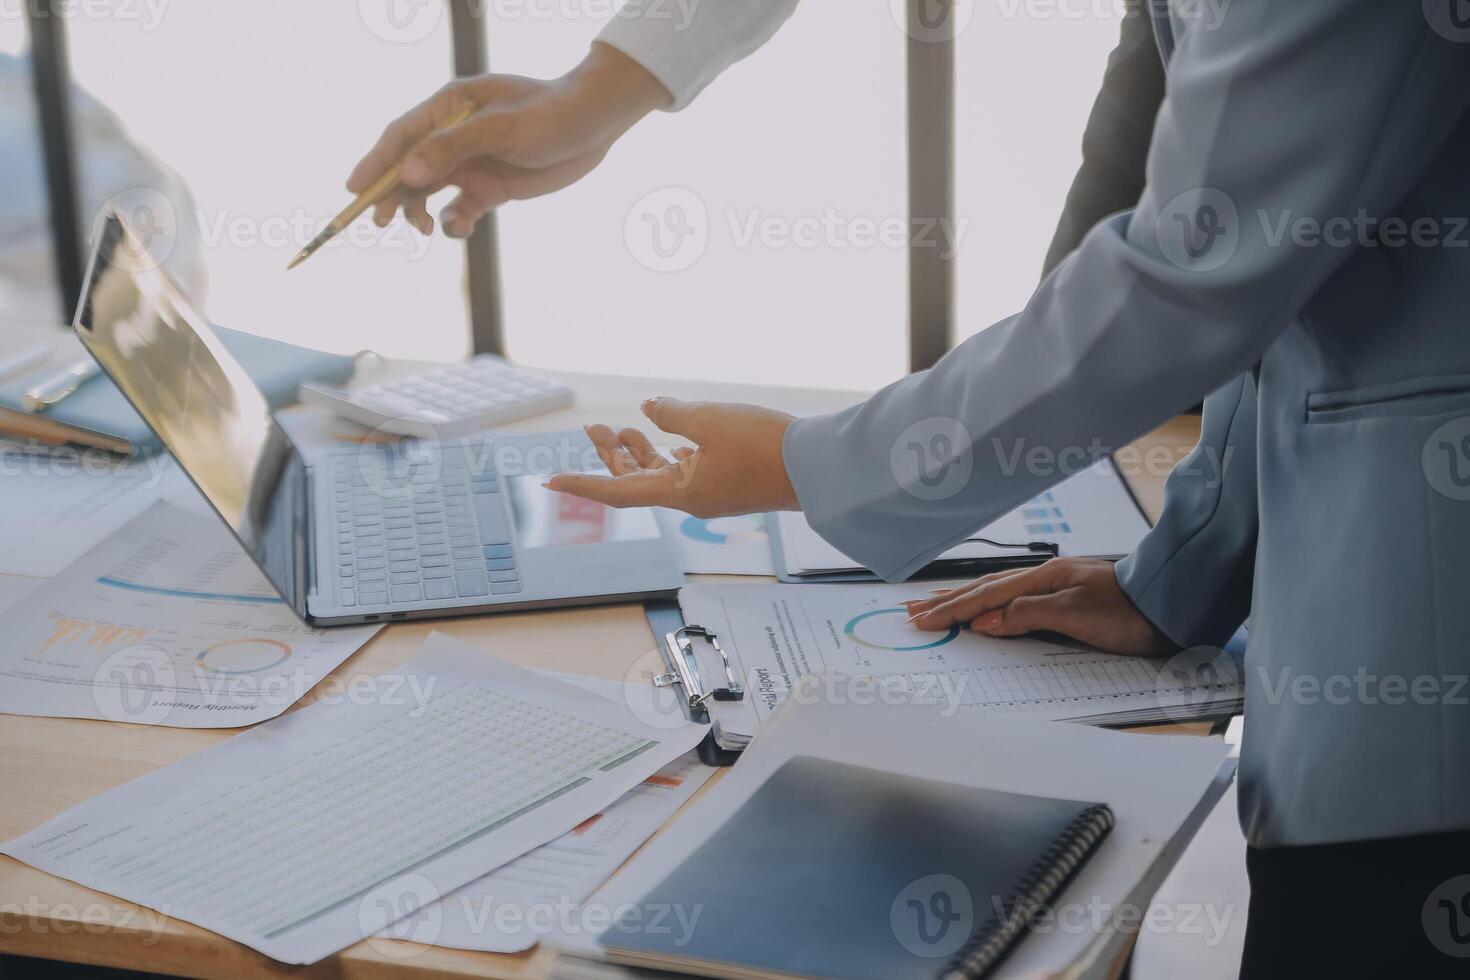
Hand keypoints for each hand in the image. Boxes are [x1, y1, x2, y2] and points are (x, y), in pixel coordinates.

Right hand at [348, 42, 669, 237]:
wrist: (596, 126)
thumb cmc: (550, 114)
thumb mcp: (502, 127)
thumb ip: (453, 148)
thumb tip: (408, 174)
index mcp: (449, 107)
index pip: (401, 136)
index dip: (375, 163)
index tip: (355, 190)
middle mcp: (454, 135)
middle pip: (409, 168)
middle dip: (392, 195)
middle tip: (380, 223)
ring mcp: (472, 163)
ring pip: (430, 192)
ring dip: (418, 212)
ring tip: (418, 228)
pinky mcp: (491, 188)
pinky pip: (460, 210)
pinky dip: (453, 223)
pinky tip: (460, 228)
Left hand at [545, 398, 799, 517]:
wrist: (816, 467)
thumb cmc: (764, 446)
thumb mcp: (711, 420)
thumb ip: (673, 414)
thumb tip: (650, 409)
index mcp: (681, 493)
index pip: (618, 492)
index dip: (582, 485)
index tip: (550, 482)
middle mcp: (691, 499)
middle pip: (637, 481)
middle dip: (611, 456)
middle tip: (591, 430)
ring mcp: (711, 492)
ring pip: (662, 475)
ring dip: (638, 453)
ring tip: (619, 429)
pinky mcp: (729, 482)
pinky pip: (687, 470)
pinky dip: (669, 452)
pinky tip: (667, 432)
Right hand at [902, 558, 1175, 656]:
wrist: (1170, 606)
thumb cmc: (1129, 611)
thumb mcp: (1076, 615)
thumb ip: (1027, 615)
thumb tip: (986, 620)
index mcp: (1041, 579)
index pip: (985, 596)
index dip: (951, 610)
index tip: (921, 620)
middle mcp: (1043, 579)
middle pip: (984, 590)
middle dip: (945, 601)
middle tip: (912, 610)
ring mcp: (1053, 587)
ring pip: (996, 593)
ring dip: (963, 600)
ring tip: (935, 603)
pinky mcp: (1064, 600)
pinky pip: (1013, 600)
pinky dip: (989, 603)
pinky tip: (984, 608)